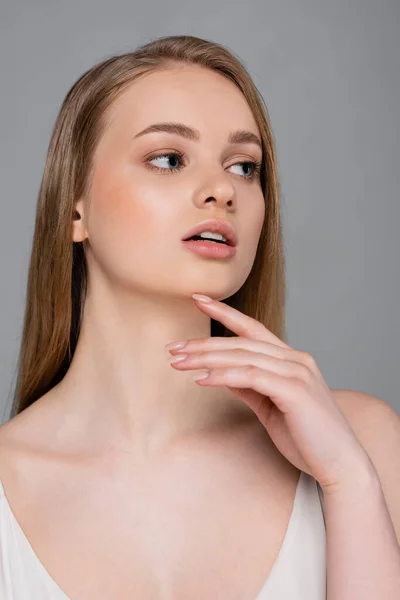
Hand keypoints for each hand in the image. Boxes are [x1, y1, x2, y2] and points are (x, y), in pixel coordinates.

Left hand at [166, 294, 373, 494]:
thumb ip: (250, 386)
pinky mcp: (294, 390)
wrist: (340, 464)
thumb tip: (222, 374)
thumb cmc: (306, 437)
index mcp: (291, 359)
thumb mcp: (270, 406)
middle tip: (173, 348)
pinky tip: (201, 379)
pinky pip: (251, 376)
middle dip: (203, 343)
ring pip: (243, 356)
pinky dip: (224, 375)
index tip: (198, 298)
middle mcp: (296, 359)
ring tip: (178, 362)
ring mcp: (297, 372)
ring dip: (206, 358)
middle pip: (241, 342)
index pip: (253, 328)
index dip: (224, 312)